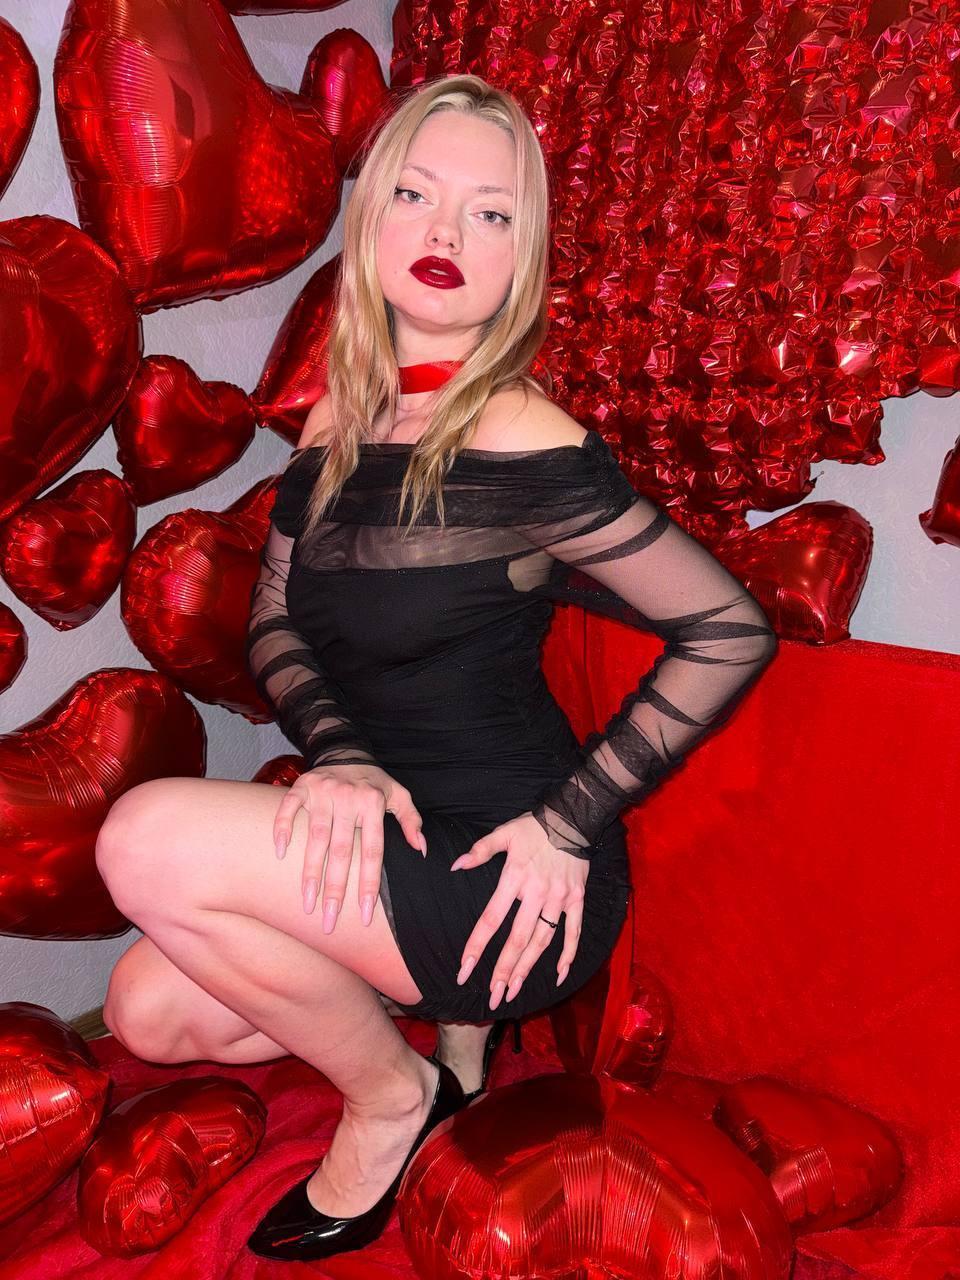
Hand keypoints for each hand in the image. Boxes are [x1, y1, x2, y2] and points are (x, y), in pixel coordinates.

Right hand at [273, 763, 426, 929]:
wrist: (347, 750)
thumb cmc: (374, 782)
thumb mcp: (400, 796)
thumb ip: (412, 821)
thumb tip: (420, 849)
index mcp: (374, 804)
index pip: (372, 852)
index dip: (368, 884)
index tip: (364, 915)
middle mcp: (348, 799)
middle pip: (342, 852)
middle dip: (335, 889)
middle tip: (329, 920)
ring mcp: (323, 792)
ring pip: (315, 838)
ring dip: (310, 873)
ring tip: (307, 903)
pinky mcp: (302, 786)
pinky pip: (288, 809)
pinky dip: (282, 829)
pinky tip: (280, 854)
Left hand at [449, 811, 588, 1009]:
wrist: (573, 817)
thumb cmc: (533, 826)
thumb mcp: (503, 833)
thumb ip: (480, 851)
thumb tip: (456, 866)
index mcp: (514, 878)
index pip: (491, 919)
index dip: (477, 946)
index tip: (464, 970)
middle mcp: (536, 893)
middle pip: (517, 939)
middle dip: (504, 970)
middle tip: (493, 996)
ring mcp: (559, 899)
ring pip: (542, 941)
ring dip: (528, 968)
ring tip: (515, 992)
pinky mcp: (576, 899)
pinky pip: (573, 932)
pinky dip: (567, 954)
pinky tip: (559, 975)